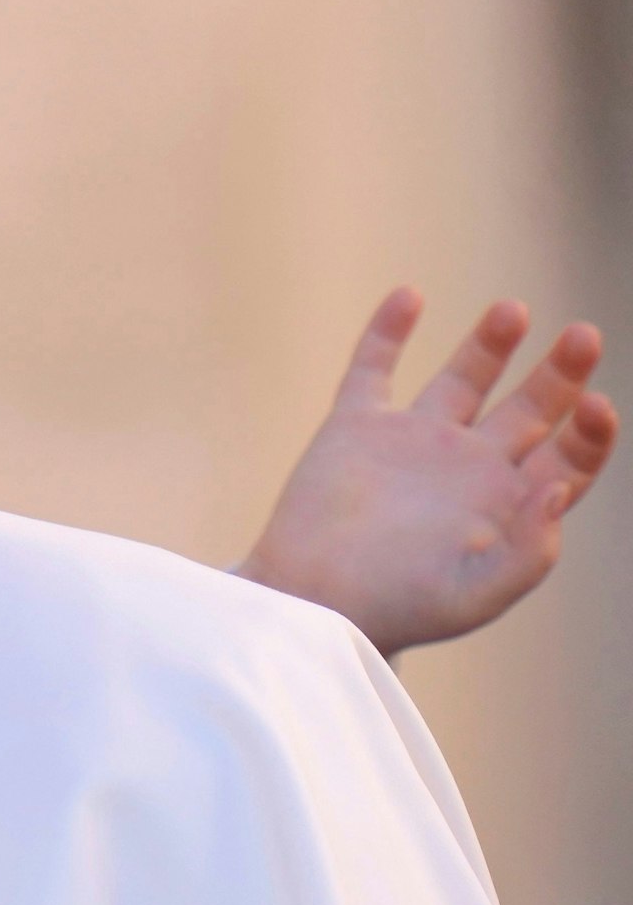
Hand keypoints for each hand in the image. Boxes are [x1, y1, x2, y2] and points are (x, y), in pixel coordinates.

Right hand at [237, 287, 616, 658]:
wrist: (308, 601)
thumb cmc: (393, 608)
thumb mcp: (477, 594)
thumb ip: (530, 549)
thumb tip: (558, 488)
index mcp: (505, 508)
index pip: (568, 458)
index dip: (591, 432)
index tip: (595, 406)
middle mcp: (466, 468)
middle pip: (531, 410)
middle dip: (561, 373)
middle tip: (585, 336)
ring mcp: (411, 443)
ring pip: (463, 378)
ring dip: (491, 343)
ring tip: (515, 309)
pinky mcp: (355, 427)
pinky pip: (374, 368)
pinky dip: (388, 331)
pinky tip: (410, 295)